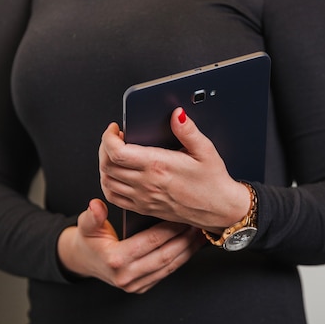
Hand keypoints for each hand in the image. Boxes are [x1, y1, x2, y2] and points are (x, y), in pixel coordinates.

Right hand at [57, 199, 204, 293]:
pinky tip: (192, 246)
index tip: (183, 216)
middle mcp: (126, 276)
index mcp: (115, 260)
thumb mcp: (86, 225)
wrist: (84, 261)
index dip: (169, 229)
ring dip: (188, 250)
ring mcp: (135, 285)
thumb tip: (96, 205)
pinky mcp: (142, 288)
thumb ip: (92, 215)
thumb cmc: (89, 239)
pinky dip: (182, 259)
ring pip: (169, 266)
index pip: (150, 242)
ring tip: (201, 234)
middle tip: (198, 223)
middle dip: (185, 239)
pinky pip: (167, 272)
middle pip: (164, 255)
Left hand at [99, 107, 250, 232]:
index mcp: (158, 166)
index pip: (117, 152)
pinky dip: (108, 184)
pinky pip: (114, 197)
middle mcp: (147, 183)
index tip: (115, 129)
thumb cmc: (213, 182)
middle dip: (105, 147)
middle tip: (114, 138)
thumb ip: (188, 131)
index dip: (108, 137)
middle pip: (107, 164)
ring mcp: (143, 197)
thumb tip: (177, 114)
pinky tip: (116, 175)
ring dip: (105, 165)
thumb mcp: (205, 150)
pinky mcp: (144, 208)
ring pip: (107, 181)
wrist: (220, 209)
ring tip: (115, 154)